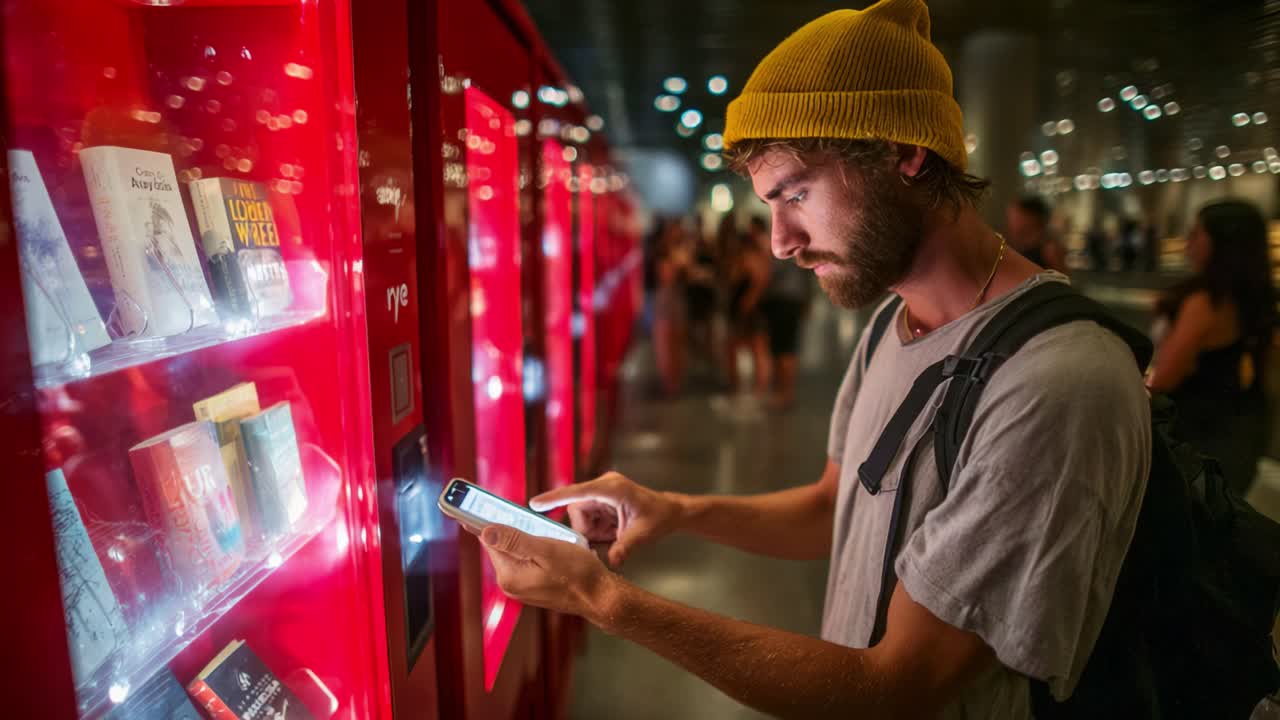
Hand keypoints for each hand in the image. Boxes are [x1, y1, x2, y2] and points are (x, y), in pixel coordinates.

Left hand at [476, 525, 615, 620]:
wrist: (600, 596)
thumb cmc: (578, 573)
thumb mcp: (546, 550)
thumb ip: (514, 541)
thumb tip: (485, 530)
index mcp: (509, 575)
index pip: (489, 540)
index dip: (492, 520)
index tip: (494, 505)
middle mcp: (510, 584)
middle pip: (502, 545)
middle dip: (515, 530)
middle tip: (537, 523)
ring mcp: (521, 587)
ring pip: (516, 552)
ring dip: (528, 539)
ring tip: (551, 537)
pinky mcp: (532, 587)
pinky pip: (526, 561)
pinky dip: (535, 550)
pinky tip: (553, 548)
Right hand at [530, 471, 682, 566]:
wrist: (670, 512)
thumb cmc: (658, 518)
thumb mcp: (643, 534)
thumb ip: (625, 547)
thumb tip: (612, 562)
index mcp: (611, 488)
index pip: (577, 493)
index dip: (554, 498)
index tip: (534, 504)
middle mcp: (603, 487)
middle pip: (576, 510)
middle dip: (585, 529)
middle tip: (605, 540)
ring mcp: (600, 493)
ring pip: (580, 516)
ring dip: (592, 531)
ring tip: (614, 535)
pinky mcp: (600, 501)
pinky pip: (587, 519)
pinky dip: (596, 530)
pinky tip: (613, 532)